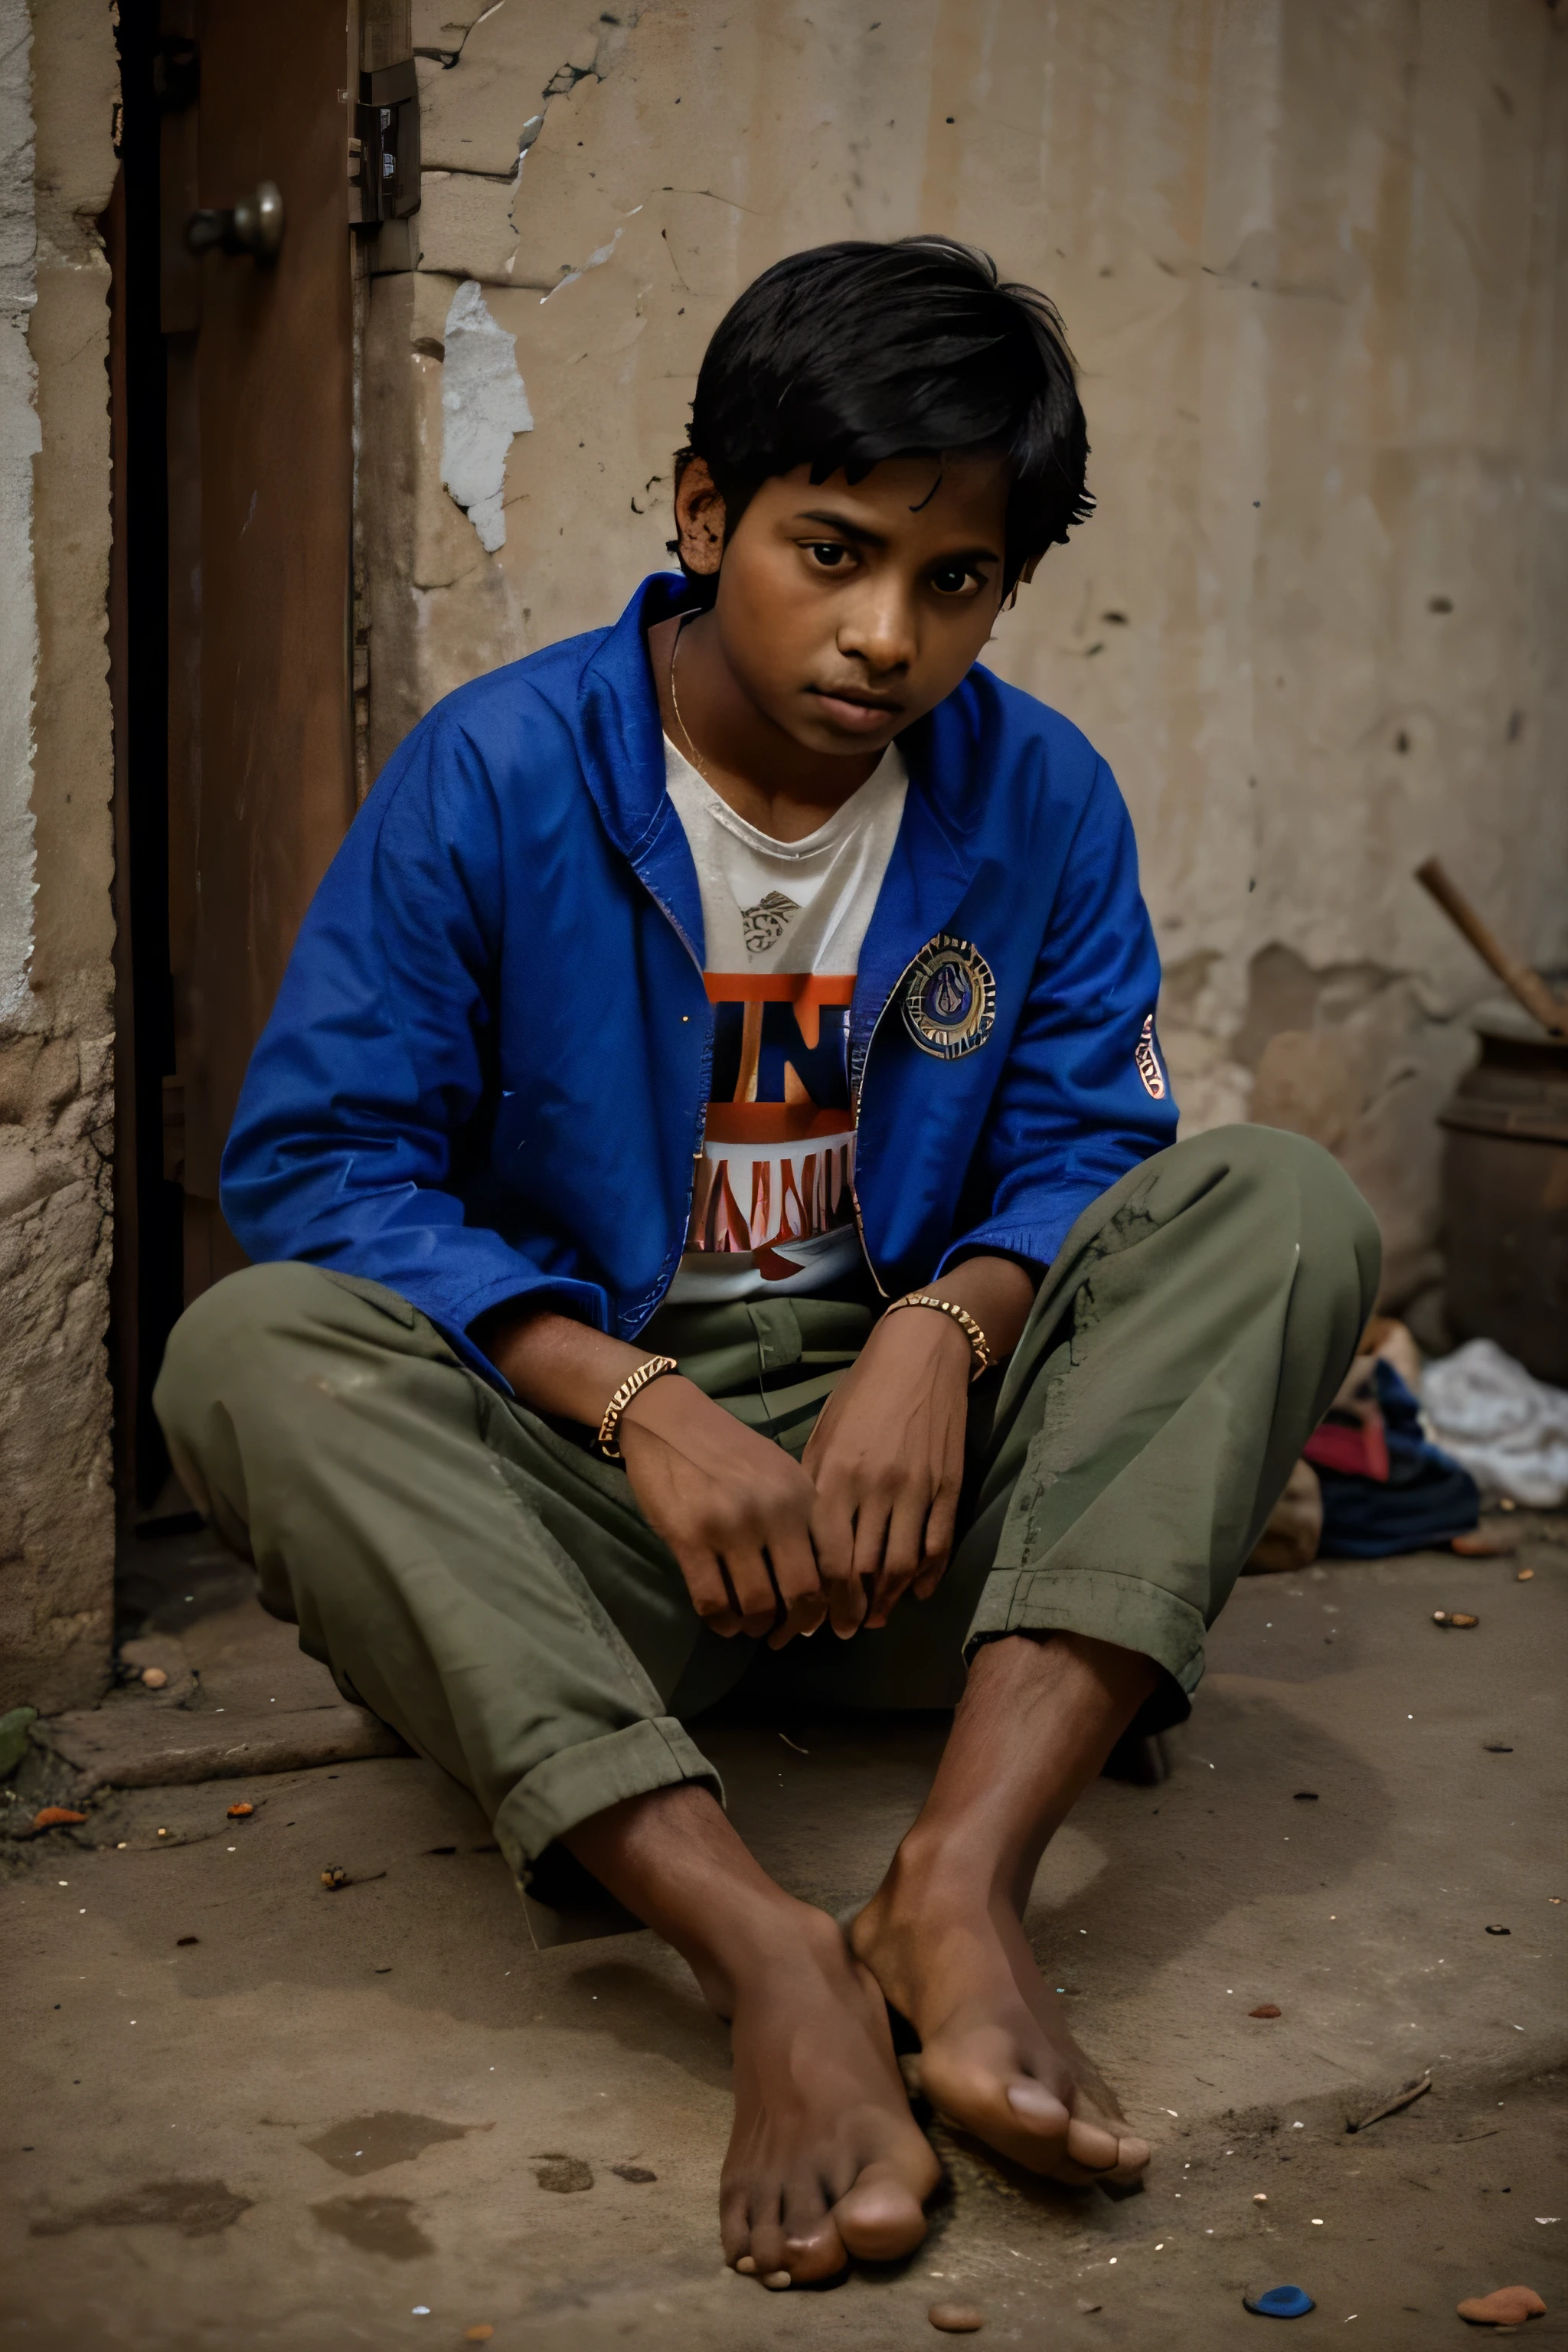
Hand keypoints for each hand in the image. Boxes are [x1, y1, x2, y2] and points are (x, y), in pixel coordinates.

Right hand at [619, 1375, 824, 1646]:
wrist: (668, 1419)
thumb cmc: (728, 1450)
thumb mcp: (781, 1472)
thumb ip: (804, 1519)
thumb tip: (821, 1586)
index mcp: (802, 1494)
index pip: (837, 1563)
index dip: (843, 1605)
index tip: (839, 1627)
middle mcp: (774, 1510)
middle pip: (802, 1592)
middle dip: (798, 1625)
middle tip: (786, 1635)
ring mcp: (731, 1525)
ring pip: (758, 1604)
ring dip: (757, 1626)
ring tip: (751, 1624)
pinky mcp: (689, 1537)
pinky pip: (713, 1601)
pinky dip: (722, 1623)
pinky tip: (724, 1621)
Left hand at [802, 1305, 971, 1635]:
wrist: (921, 1356)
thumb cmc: (861, 1394)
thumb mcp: (824, 1435)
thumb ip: (814, 1488)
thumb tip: (802, 1545)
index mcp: (837, 1474)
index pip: (827, 1556)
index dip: (821, 1597)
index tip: (812, 1620)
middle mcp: (876, 1487)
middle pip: (864, 1569)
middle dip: (851, 1608)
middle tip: (842, 1630)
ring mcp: (918, 1489)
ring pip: (902, 1565)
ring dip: (887, 1599)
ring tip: (874, 1617)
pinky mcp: (949, 1486)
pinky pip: (938, 1544)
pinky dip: (926, 1576)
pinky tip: (913, 1593)